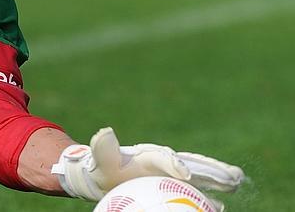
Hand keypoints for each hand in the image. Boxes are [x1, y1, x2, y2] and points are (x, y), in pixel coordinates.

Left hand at [51, 127, 244, 201]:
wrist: (105, 174)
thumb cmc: (103, 167)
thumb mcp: (101, 158)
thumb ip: (103, 147)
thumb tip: (104, 132)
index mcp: (147, 155)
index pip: (163, 158)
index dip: (174, 164)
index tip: (185, 174)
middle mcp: (164, 161)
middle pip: (191, 163)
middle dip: (211, 169)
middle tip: (232, 177)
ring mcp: (171, 172)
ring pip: (200, 174)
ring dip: (218, 178)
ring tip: (237, 183)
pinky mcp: (174, 183)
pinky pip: (195, 189)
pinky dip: (208, 195)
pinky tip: (221, 206)